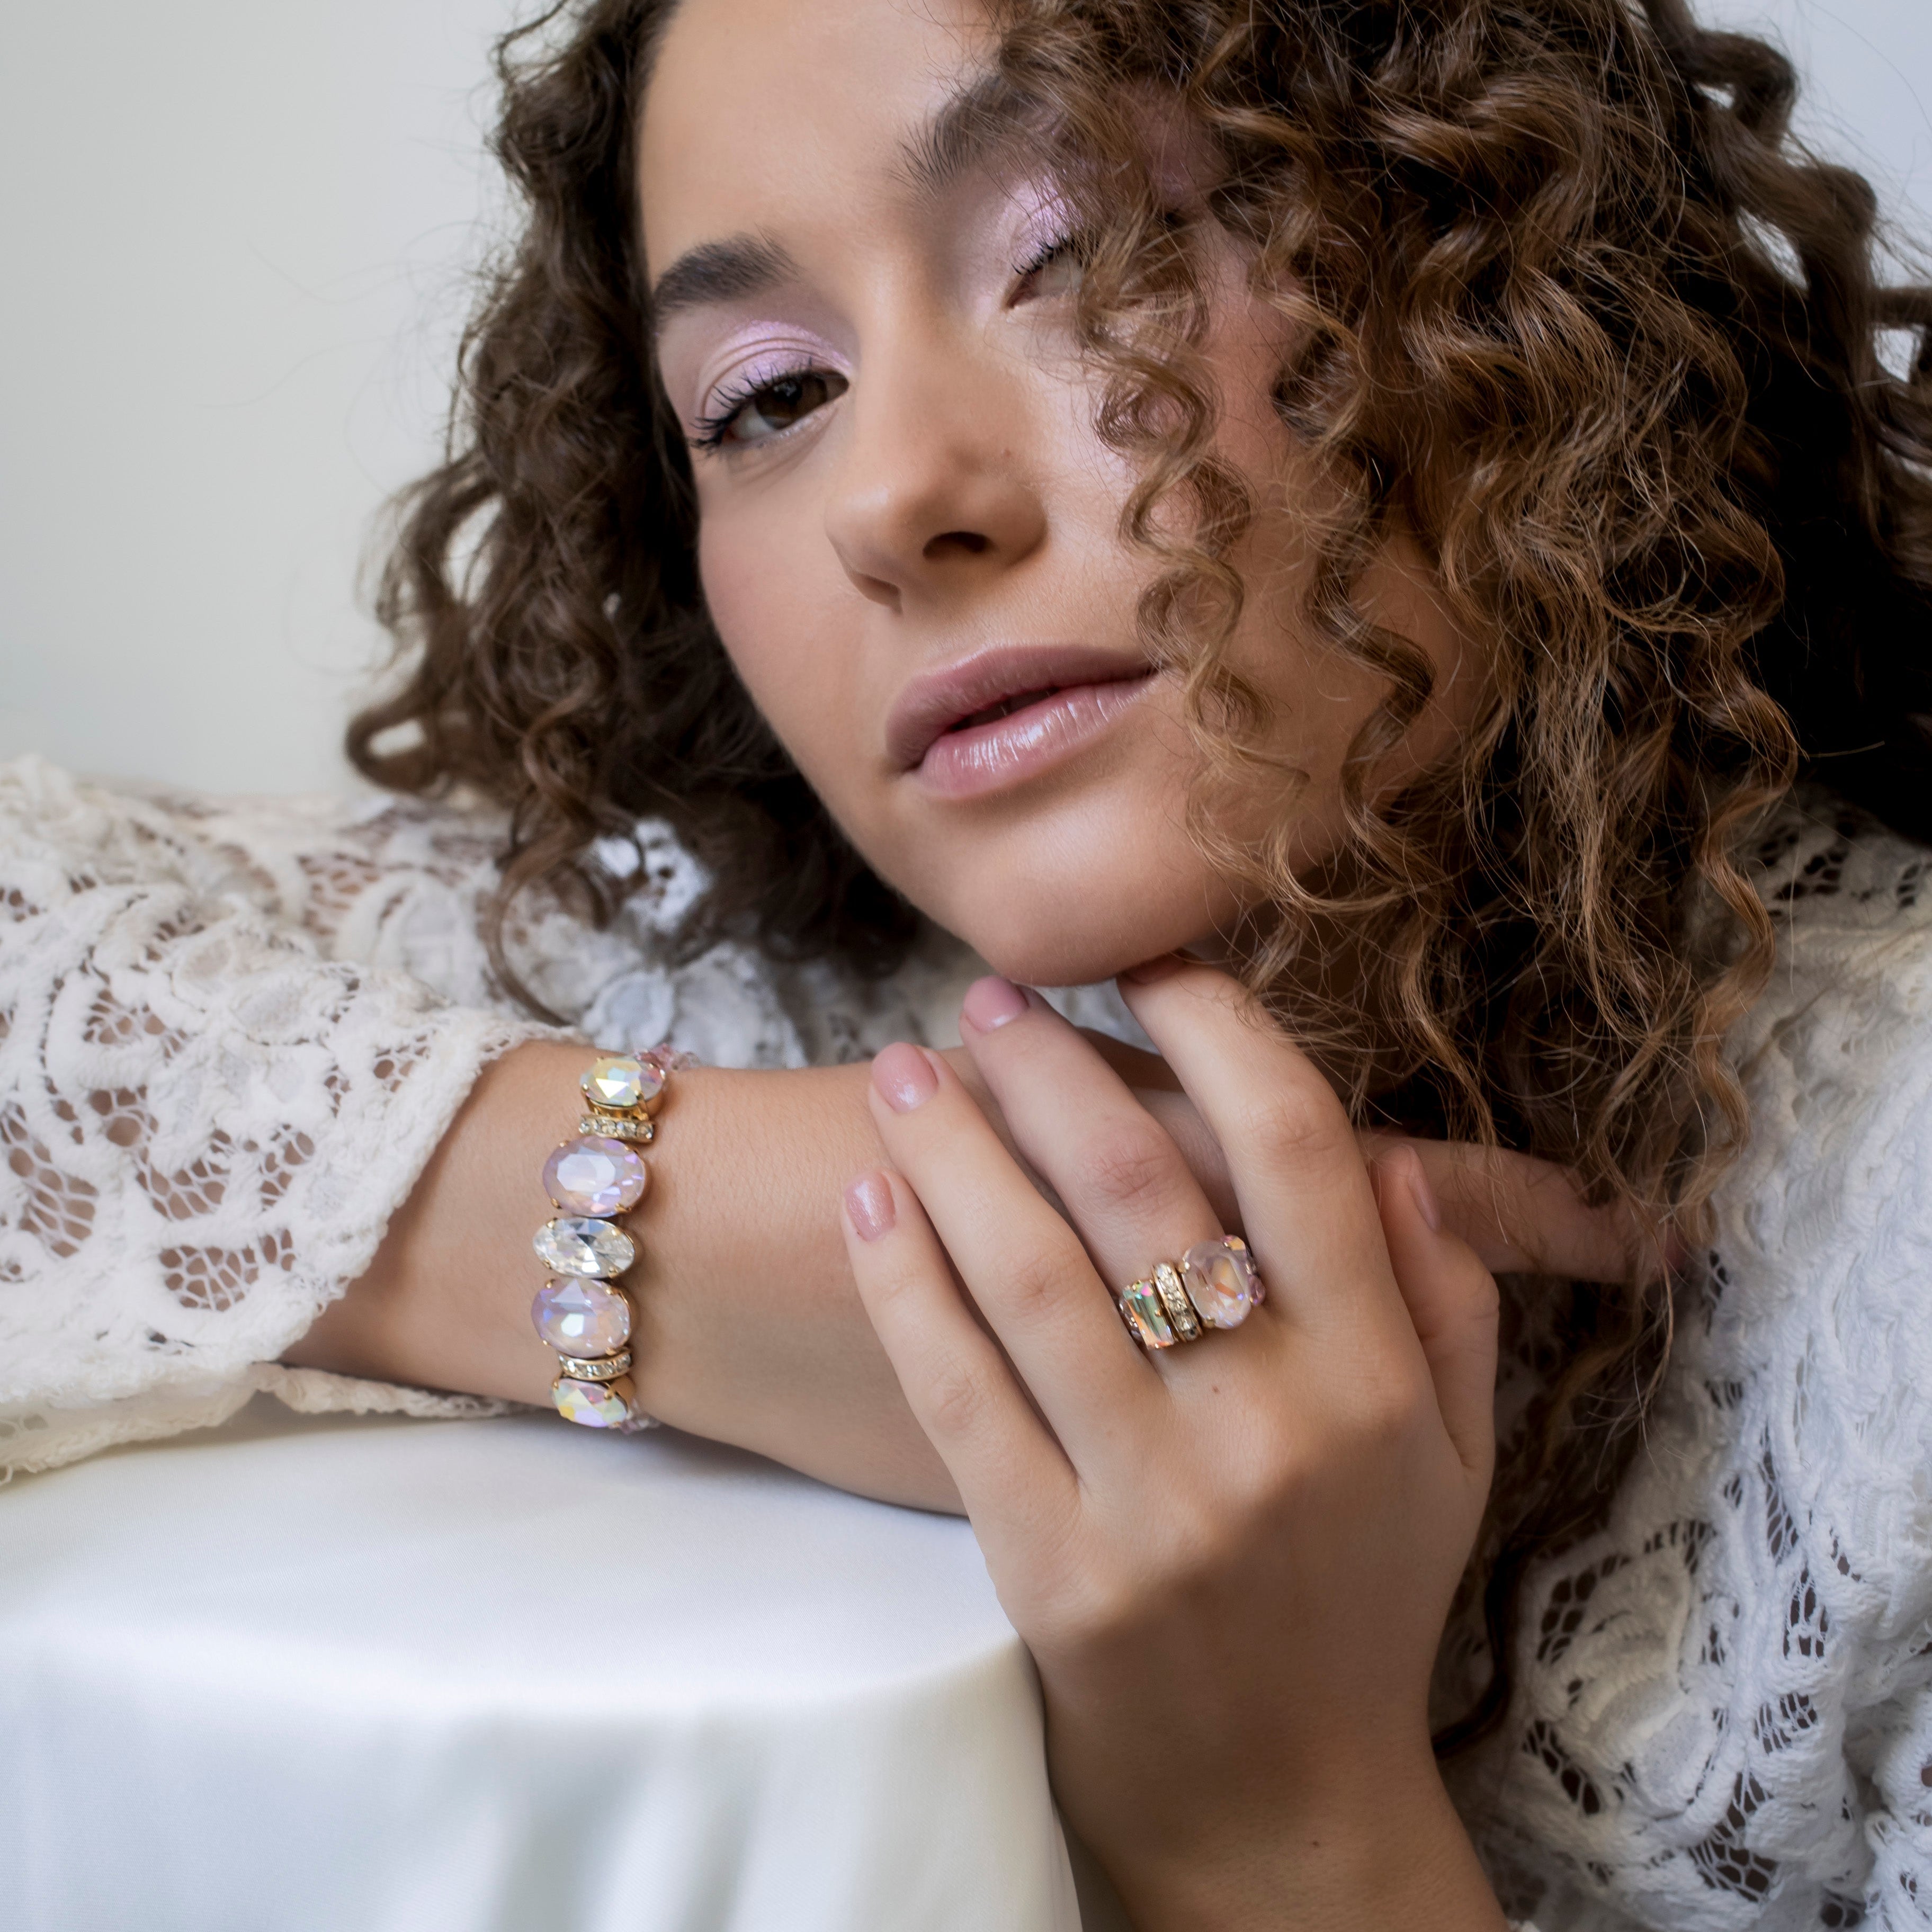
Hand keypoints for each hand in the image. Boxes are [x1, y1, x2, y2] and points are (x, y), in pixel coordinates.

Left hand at [842, 967, 1510, 1930]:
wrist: (1278, 1802)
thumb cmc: (1360, 1607)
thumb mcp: (1451, 1459)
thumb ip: (1444, 1305)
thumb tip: (1398, 1159)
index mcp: (1374, 1380)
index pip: (1297, 1149)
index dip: (1218, 1031)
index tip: (1151, 965)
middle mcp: (1270, 1426)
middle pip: (1141, 1186)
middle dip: (1050, 1065)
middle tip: (986, 996)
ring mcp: (1153, 1501)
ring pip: (1031, 1274)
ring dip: (950, 1148)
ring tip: (898, 1068)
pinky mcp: (1048, 1568)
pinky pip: (958, 1394)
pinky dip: (906, 1283)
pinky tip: (869, 1201)